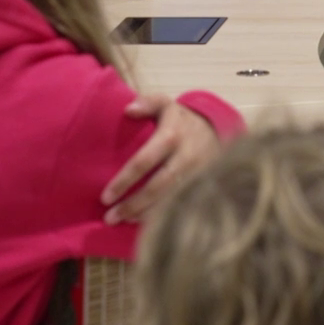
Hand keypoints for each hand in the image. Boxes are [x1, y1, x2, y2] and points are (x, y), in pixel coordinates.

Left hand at [98, 93, 223, 223]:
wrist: (217, 130)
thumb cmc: (181, 120)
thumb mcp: (166, 104)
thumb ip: (148, 102)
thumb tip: (128, 109)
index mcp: (172, 135)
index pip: (145, 161)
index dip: (125, 180)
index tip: (106, 196)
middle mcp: (186, 157)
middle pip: (158, 186)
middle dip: (133, 204)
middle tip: (110, 217)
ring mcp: (197, 174)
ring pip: (170, 200)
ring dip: (144, 214)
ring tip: (122, 222)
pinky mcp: (203, 186)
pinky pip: (181, 206)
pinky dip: (161, 217)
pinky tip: (142, 222)